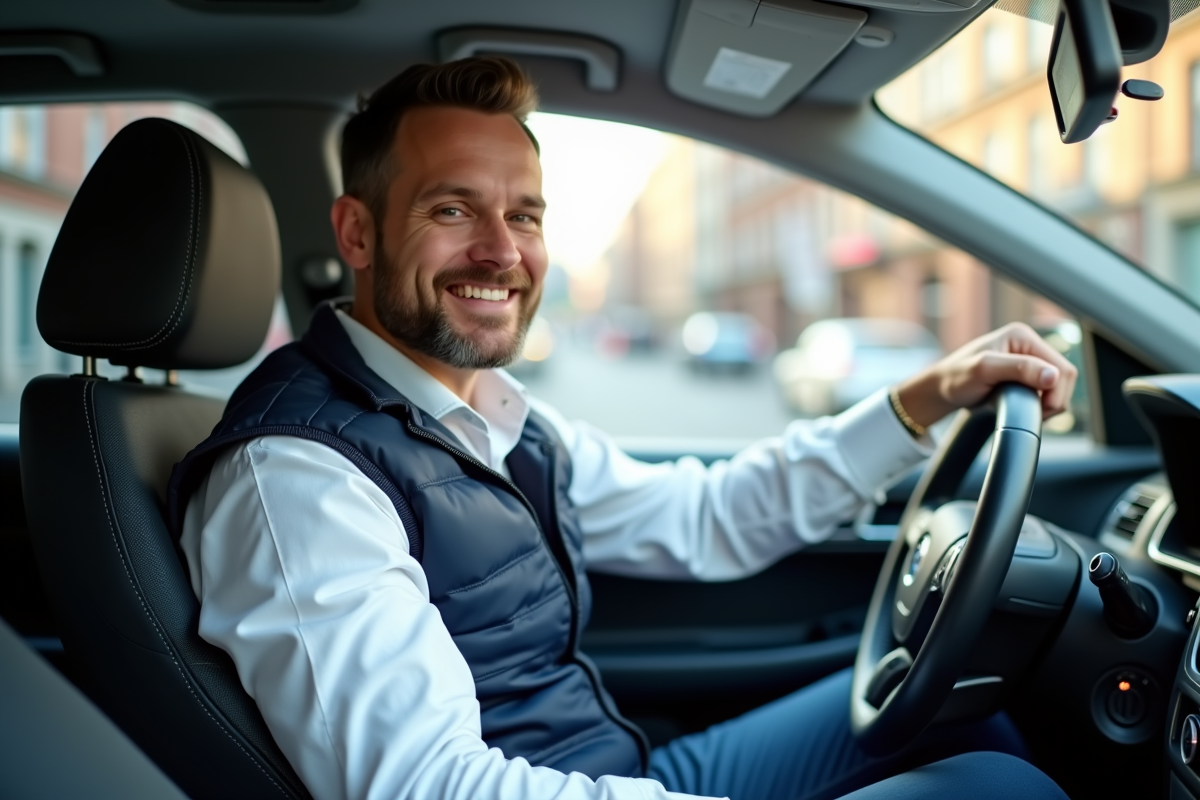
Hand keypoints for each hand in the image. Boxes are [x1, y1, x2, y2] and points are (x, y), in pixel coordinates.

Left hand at [895, 322, 1078, 428]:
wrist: (942, 389)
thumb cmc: (956, 377)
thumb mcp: (985, 371)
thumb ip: (1019, 370)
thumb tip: (1053, 376)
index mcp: (1022, 336)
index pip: (1062, 367)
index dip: (1056, 393)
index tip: (1038, 411)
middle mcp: (1029, 344)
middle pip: (1066, 376)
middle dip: (1054, 399)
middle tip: (1032, 413)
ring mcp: (1029, 359)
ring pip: (1060, 385)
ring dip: (1049, 403)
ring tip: (1025, 410)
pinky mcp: (1027, 373)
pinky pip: (1049, 390)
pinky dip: (1043, 403)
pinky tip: (1025, 407)